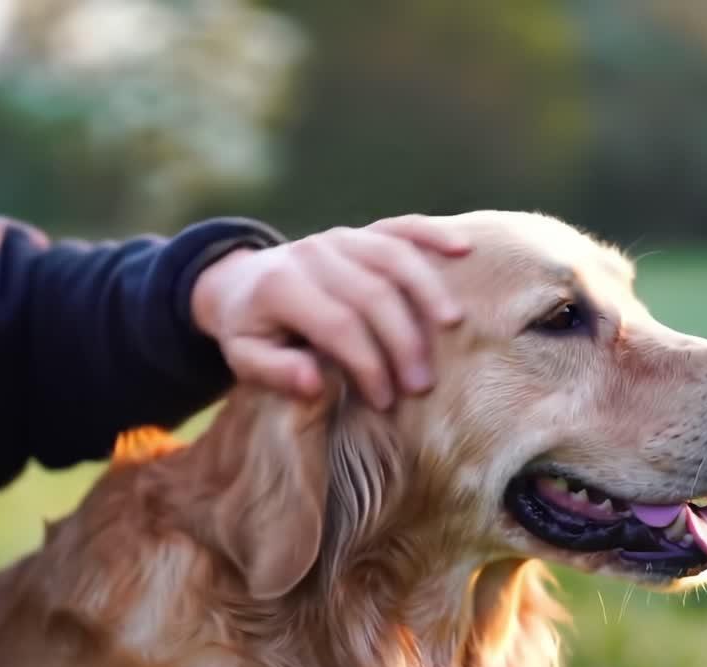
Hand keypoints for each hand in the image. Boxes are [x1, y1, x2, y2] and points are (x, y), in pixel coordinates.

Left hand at [192, 214, 471, 408]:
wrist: (241, 283)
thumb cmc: (251, 330)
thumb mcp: (244, 356)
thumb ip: (274, 371)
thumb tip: (315, 384)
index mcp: (281, 286)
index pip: (338, 326)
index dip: (367, 364)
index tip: (385, 401)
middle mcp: (312, 254)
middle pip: (372, 294)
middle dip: (403, 342)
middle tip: (422, 384)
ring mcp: (340, 237)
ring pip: (394, 257)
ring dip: (427, 292)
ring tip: (454, 329)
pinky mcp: (360, 231)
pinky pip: (401, 226)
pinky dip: (434, 234)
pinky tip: (465, 248)